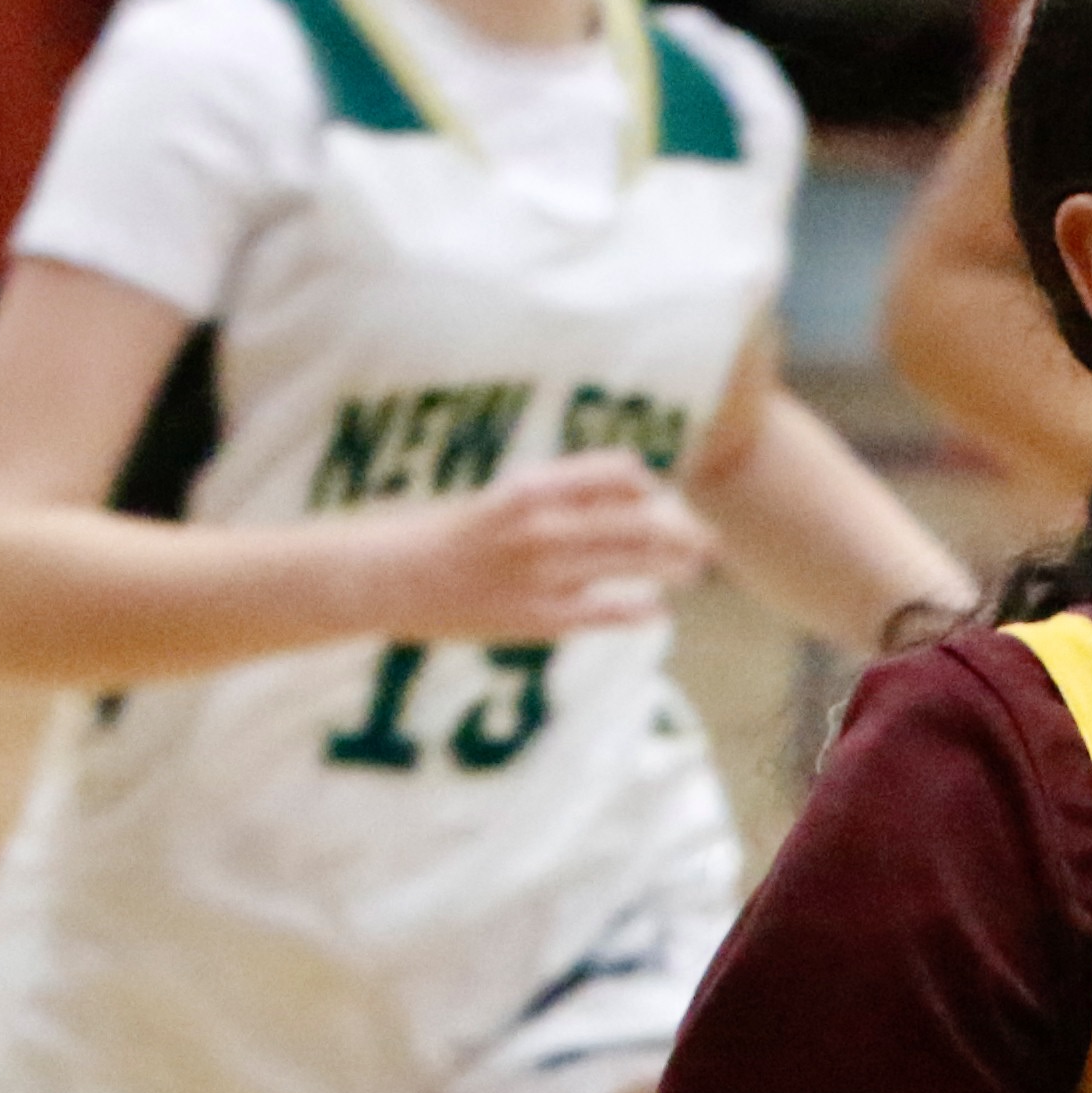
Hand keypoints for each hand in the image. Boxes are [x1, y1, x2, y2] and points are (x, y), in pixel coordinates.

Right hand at [394, 452, 717, 640]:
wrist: (386, 577)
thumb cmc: (446, 533)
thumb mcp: (502, 498)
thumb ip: (559, 496)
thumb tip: (627, 492)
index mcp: (532, 485)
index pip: (617, 473)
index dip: (646, 484)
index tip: (655, 494)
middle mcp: (543, 525)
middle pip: (640, 521)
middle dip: (681, 531)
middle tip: (705, 539)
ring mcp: (542, 575)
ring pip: (632, 565)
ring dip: (673, 567)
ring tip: (694, 570)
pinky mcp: (537, 619)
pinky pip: (606, 614)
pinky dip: (639, 610)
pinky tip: (657, 610)